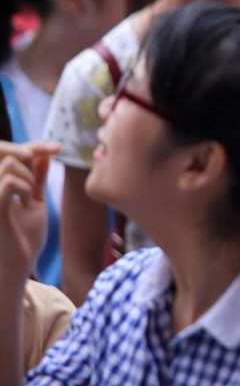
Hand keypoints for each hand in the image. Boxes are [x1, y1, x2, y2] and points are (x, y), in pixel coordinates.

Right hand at [0, 142, 58, 285]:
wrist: (19, 267)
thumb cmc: (24, 239)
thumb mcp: (35, 202)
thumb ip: (37, 179)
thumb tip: (43, 155)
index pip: (10, 153)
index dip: (33, 146)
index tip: (57, 148)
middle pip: (8, 153)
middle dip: (32, 157)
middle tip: (39, 183)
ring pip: (9, 164)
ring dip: (29, 177)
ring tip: (32, 195)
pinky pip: (8, 182)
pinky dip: (25, 187)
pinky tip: (27, 202)